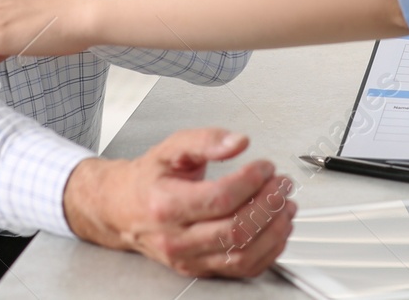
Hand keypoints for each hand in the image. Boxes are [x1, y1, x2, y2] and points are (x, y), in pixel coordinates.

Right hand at [63, 129, 295, 277]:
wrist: (123, 208)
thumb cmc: (148, 178)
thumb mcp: (171, 148)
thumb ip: (205, 140)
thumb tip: (238, 142)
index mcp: (165, 204)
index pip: (220, 198)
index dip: (252, 181)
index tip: (266, 166)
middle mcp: (175, 238)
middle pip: (235, 230)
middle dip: (269, 204)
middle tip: (282, 184)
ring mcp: (188, 259)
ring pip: (241, 254)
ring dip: (274, 231)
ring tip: (285, 206)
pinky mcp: (199, 269)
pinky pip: (241, 269)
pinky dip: (268, 251)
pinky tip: (277, 229)